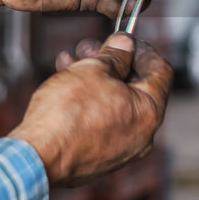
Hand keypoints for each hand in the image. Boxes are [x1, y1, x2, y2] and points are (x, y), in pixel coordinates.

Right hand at [11, 33, 172, 187]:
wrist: (38, 156)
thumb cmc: (67, 114)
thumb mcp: (93, 69)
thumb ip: (115, 54)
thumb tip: (124, 45)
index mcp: (149, 112)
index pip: (160, 70)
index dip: (141, 49)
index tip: (123, 40)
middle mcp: (142, 135)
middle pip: (135, 87)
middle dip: (111, 62)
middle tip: (89, 48)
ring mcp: (121, 150)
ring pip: (114, 104)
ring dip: (95, 78)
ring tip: (69, 62)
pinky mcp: (99, 159)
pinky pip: (101, 122)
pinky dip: (89, 102)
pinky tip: (66, 86)